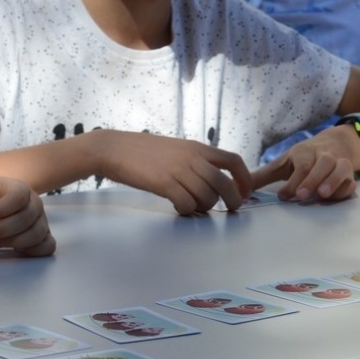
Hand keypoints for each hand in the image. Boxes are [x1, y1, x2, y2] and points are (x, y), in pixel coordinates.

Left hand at [0, 167, 53, 255]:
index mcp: (21, 189)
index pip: (19, 198)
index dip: (0, 209)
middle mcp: (35, 205)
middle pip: (26, 220)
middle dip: (0, 230)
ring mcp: (41, 222)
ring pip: (36, 235)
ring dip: (11, 242)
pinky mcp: (43, 238)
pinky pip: (47, 247)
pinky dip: (32, 251)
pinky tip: (12, 249)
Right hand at [92, 131, 251, 214]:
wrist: (113, 149)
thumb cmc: (143, 151)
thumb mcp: (177, 148)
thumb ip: (196, 160)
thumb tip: (213, 179)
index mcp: (197, 148)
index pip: (233, 160)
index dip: (244, 178)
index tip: (245, 191)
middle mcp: (192, 158)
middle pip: (225, 183)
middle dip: (233, 200)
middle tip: (231, 209)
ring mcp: (178, 170)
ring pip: (207, 196)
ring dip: (206, 207)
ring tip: (194, 206)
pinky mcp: (164, 184)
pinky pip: (187, 204)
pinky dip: (188, 210)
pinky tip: (179, 207)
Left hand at [256, 124, 359, 202]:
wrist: (337, 143)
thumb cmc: (305, 158)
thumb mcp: (283, 163)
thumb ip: (263, 176)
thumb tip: (240, 188)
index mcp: (304, 152)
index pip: (301, 164)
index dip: (293, 180)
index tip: (284, 195)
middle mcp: (324, 155)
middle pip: (322, 164)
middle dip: (312, 180)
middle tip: (302, 196)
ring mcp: (339, 164)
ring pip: (341, 168)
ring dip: (333, 181)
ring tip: (322, 195)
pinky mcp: (350, 175)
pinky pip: (351, 181)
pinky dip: (345, 188)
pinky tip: (335, 197)